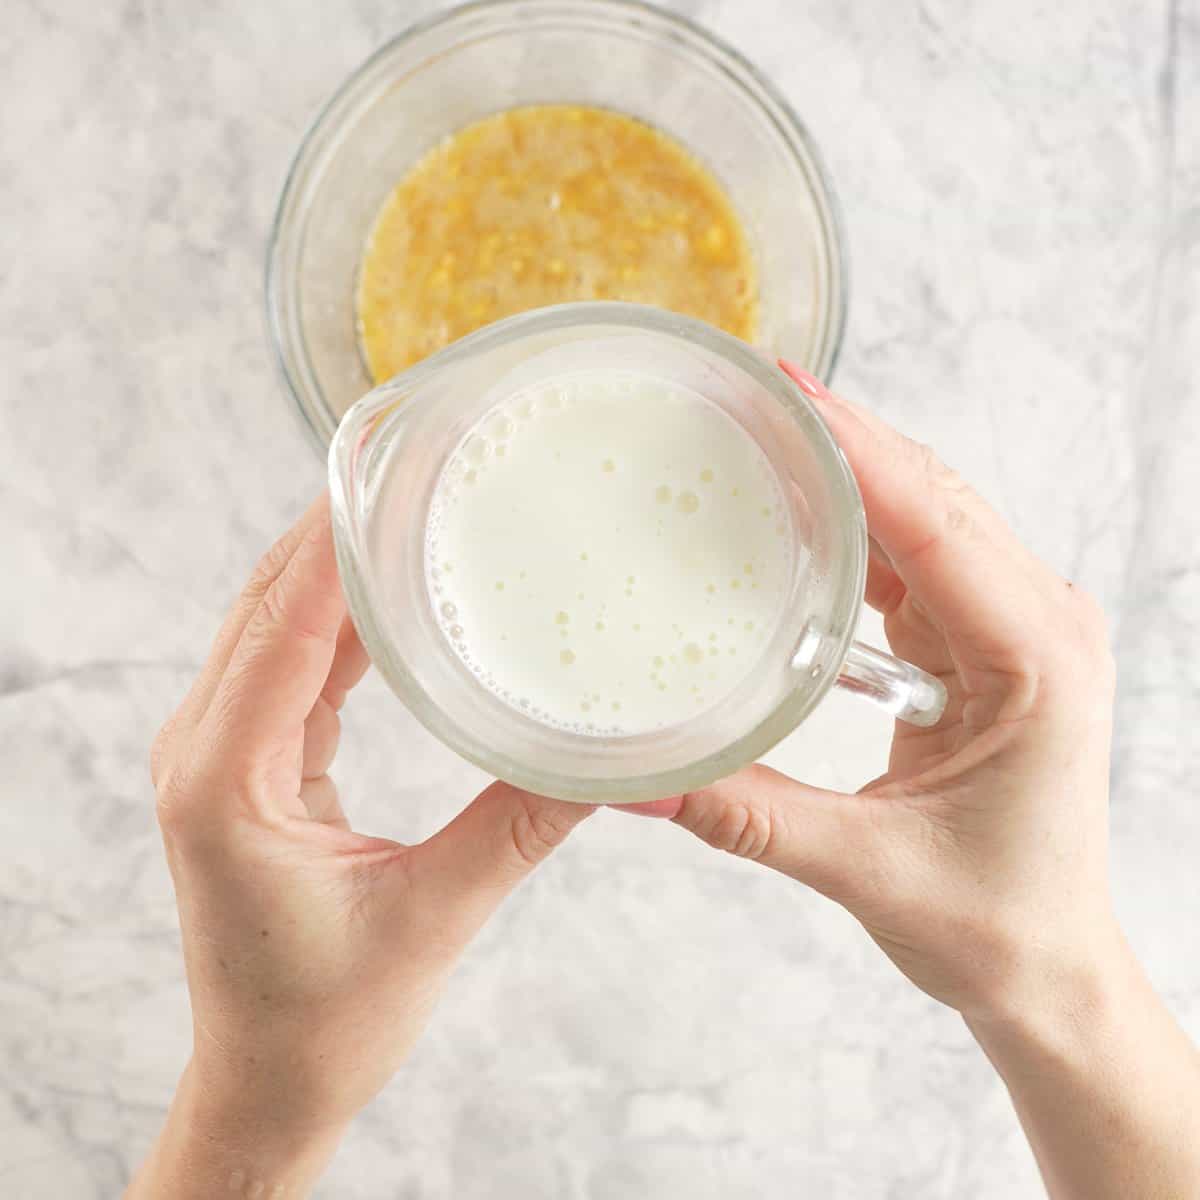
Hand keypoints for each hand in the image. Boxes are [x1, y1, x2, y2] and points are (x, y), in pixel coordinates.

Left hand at [129, 496, 592, 1198]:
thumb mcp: (433, 917)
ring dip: (332, 561)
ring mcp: (222, 754)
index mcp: (226, 783)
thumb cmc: (325, 1021)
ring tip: (404, 500)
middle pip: (268, 603)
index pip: (283, 626)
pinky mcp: (251, 762)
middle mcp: (206, 753)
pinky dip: (335, 613)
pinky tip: (389, 585)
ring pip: (274, 622)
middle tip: (410, 457)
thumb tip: (604, 757)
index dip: (335, 541)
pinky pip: (290, 660)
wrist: (270, 1081)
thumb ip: (517, 825)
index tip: (388, 468)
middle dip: (334, 526)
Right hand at [649, 365, 1199, 1199]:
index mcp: (1033, 662)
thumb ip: (747, 815)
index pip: (937, 527)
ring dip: (850, 470)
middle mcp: (1034, 626)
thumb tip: (638, 778)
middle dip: (846, 439)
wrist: (1045, 965)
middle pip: (933, 498)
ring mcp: (1008, 628)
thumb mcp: (866, 869)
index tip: (788, 393)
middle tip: (756, 389)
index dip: (859, 453)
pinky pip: (914, 557)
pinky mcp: (977, 644)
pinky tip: (798, 508)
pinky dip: (857, 523)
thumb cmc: (993, 924)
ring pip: (925, 516)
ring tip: (765, 430)